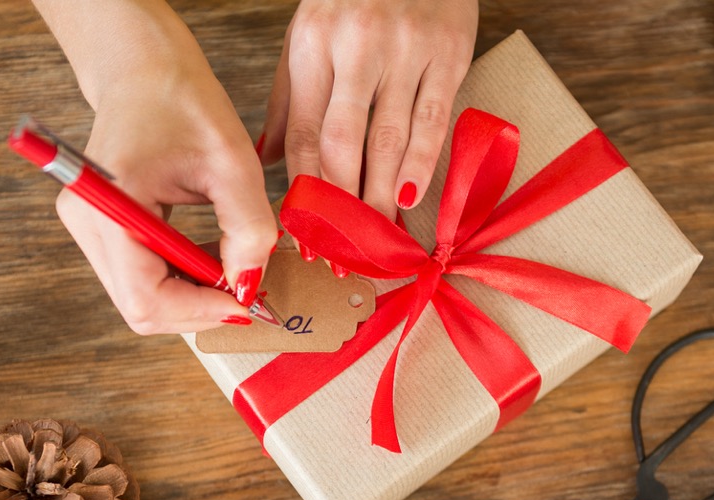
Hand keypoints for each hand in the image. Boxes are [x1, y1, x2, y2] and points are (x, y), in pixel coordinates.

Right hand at [34, 0, 278, 334]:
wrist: (147, 70)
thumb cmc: (184, 103)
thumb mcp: (233, 162)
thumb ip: (248, 228)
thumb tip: (249, 285)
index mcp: (110, 204)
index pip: (145, 297)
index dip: (200, 311)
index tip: (245, 302)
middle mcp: (87, 223)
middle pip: (140, 308)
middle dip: (198, 309)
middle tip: (246, 291)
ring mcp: (89, 229)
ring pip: (142, 299)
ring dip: (192, 296)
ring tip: (232, 267)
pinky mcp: (102, 230)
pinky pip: (142, 278)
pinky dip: (181, 279)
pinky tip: (212, 257)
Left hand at [260, 0, 477, 226]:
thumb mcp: (307, 35)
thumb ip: (288, 99)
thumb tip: (265, 161)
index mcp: (313, 44)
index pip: (304, 133)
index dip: (304, 190)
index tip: (304, 233)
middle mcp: (357, 47)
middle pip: (344, 144)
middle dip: (342, 205)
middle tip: (343, 250)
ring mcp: (406, 51)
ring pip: (390, 140)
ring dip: (381, 196)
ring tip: (377, 238)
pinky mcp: (448, 54)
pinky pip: (432, 121)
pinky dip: (421, 166)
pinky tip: (410, 198)